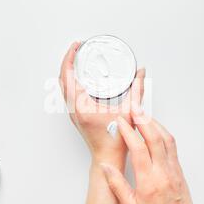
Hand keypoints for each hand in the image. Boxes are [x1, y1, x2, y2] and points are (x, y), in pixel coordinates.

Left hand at [59, 42, 145, 167]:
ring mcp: (73, 113)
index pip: (67, 75)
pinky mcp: (77, 115)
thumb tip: (141, 75)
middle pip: (62, 78)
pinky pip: (68, 93)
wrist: (107, 157)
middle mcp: (74, 109)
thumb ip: (137, 91)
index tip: (75, 46)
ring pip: (63, 86)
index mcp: (82, 106)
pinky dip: (71, 81)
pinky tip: (80, 77)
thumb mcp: (129, 112)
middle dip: (67, 60)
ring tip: (77, 59)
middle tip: (76, 49)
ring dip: (68, 71)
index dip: (69, 57)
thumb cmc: (115, 141)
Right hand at [101, 102, 203, 203]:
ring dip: (154, 123)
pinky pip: (171, 144)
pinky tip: (155, 127)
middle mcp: (162, 171)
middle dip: (143, 119)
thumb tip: (106, 167)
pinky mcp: (177, 166)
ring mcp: (172, 167)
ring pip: (165, 138)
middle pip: (154, 138)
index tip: (120, 123)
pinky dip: (162, 131)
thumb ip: (116, 185)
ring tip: (143, 113)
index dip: (128, 132)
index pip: (138, 149)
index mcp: (148, 181)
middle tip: (133, 108)